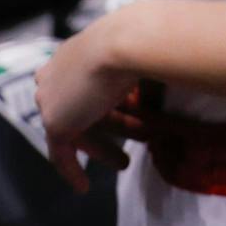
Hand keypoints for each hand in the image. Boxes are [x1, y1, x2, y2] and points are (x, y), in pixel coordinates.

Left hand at [36, 18, 145, 192]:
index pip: (86, 82)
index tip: (128, 111)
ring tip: (125, 163)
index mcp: (77, 50)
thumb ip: (145, 58)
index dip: (107, 101)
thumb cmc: (143, 39)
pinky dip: (72, 170)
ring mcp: (52, 97)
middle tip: (138, 135)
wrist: (127, 42)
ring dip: (103, 147)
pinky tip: (84, 186)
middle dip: (112, 124)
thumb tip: (173, 62)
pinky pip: (60, 152)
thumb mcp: (143, 47)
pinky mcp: (54, 121)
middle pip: (82, 106)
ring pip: (77, 129)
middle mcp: (59, 71)